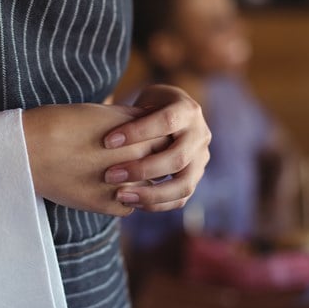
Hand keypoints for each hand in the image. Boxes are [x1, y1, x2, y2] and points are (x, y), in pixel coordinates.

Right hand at [22, 103, 167, 215]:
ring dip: (140, 184)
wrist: (30, 150)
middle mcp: (137, 165)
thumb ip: (129, 119)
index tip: (150, 137)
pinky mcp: (106, 206)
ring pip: (146, 190)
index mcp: (139, 139)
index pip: (167, 141)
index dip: (158, 139)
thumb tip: (145, 120)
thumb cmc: (61, 123)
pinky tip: (110, 189)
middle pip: (160, 167)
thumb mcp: (102, 113)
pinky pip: (129, 207)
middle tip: (139, 157)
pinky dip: (124, 200)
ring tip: (122, 173)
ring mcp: (123, 188)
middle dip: (154, 162)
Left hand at [100, 84, 211, 211]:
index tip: (107, 142)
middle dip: (142, 169)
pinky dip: (156, 204)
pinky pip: (180, 199)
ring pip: (183, 185)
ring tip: (120, 196)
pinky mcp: (194, 179)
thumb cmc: (146, 108)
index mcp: (188, 111)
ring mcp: (201, 160)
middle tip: (110, 175)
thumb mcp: (141, 103)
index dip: (137, 132)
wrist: (168, 117)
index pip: (166, 121)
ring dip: (150, 194)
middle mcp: (200, 136)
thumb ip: (131, 115)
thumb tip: (107, 136)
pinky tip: (131, 202)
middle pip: (178, 158)